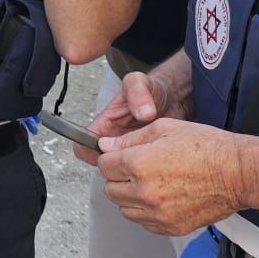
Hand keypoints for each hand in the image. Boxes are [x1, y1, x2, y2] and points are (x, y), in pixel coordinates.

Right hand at [75, 62, 191, 166]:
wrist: (176, 97)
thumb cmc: (152, 89)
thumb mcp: (141, 83)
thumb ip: (138, 93)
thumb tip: (143, 114)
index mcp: (104, 125)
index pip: (83, 147)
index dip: (90, 152)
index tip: (110, 153)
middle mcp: (114, 142)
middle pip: (103, 165)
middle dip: (116, 166)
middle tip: (139, 157)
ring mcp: (130, 152)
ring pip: (121, 172)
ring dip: (133, 170)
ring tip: (153, 158)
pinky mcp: (146, 160)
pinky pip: (142, 174)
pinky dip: (148, 171)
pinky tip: (162, 162)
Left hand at [95, 118, 245, 235]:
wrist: (237, 173)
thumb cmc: (206, 147)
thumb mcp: (164, 128)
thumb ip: (130, 139)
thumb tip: (105, 146)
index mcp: (139, 164)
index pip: (104, 166)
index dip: (112, 157)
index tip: (120, 155)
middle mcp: (144, 192)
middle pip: (110, 190)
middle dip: (118, 178)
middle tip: (136, 168)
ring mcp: (157, 214)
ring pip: (124, 209)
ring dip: (130, 197)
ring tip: (151, 182)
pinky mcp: (170, 227)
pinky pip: (144, 222)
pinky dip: (146, 211)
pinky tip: (162, 197)